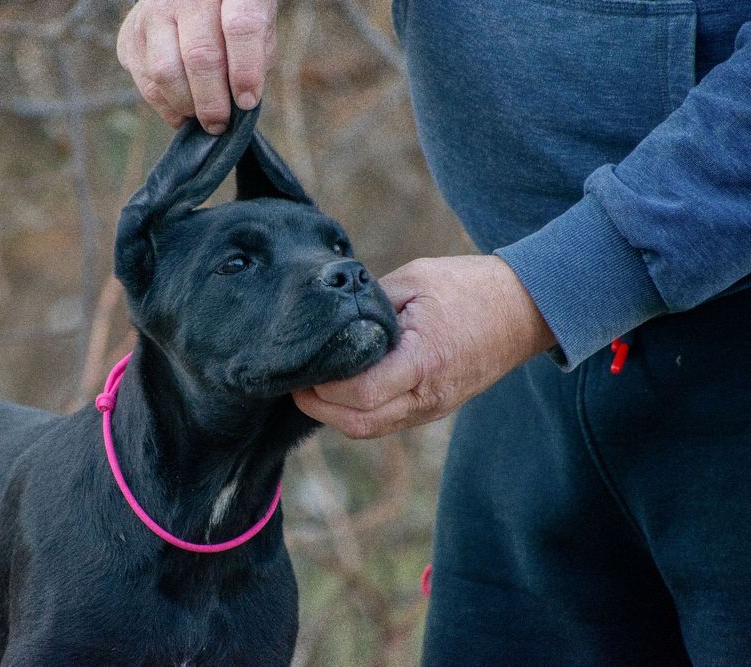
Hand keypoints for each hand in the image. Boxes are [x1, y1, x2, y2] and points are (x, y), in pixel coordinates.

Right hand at [117, 0, 277, 132]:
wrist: (187, 3)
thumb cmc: (230, 19)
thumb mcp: (258, 27)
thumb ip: (255, 58)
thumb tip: (240, 102)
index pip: (241, 27)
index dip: (246, 71)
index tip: (247, 101)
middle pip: (199, 55)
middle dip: (212, 101)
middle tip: (221, 124)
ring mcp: (151, 13)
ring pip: (165, 72)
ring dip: (187, 106)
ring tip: (202, 118)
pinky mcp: (129, 37)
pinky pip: (146, 83)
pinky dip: (166, 107)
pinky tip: (183, 109)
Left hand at [292, 255, 556, 438]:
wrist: (525, 309)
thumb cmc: (469, 287)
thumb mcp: (414, 280)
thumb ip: (368, 304)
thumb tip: (328, 319)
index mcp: (424, 361)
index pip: (360, 394)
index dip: (323, 387)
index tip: (303, 365)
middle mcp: (428, 395)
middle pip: (359, 424)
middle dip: (319, 408)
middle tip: (296, 380)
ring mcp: (433, 407)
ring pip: (370, 429)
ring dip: (336, 414)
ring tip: (313, 384)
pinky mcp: (434, 408)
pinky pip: (386, 422)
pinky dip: (357, 412)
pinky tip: (342, 388)